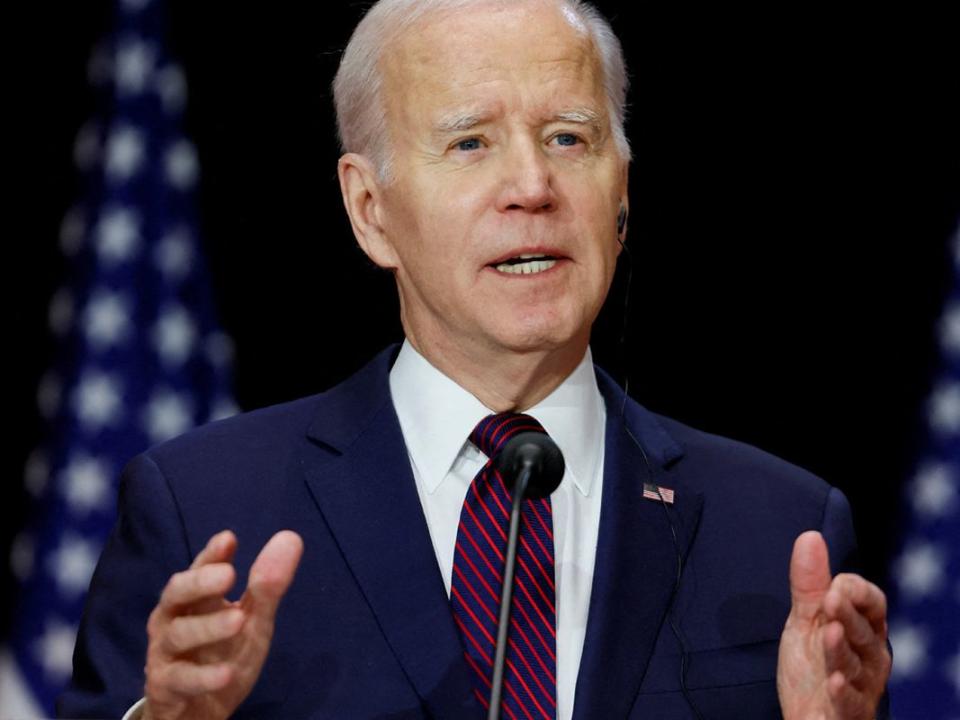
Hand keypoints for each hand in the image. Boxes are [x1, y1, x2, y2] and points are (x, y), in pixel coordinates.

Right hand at [142, 529, 303, 719]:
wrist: (199, 711)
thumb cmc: (223, 654)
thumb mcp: (253, 621)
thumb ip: (268, 585)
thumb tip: (290, 537)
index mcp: (194, 599)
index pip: (199, 570)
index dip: (211, 555)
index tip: (229, 539)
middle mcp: (172, 620)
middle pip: (176, 594)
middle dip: (200, 582)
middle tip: (228, 574)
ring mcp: (165, 654)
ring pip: (178, 635)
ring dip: (208, 627)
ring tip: (238, 621)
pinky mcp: (165, 688)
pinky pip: (180, 680)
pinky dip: (202, 676)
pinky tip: (226, 673)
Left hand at [777, 531, 890, 719]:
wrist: (806, 712)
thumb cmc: (812, 664)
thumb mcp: (805, 620)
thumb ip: (809, 583)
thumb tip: (810, 536)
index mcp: (864, 628)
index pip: (872, 602)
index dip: (854, 590)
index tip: (833, 583)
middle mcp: (869, 655)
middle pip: (864, 630)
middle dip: (847, 614)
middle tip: (830, 600)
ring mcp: (861, 685)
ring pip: (855, 664)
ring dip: (842, 649)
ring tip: (829, 634)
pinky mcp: (848, 712)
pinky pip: (849, 702)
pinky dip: (842, 692)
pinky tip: (832, 682)